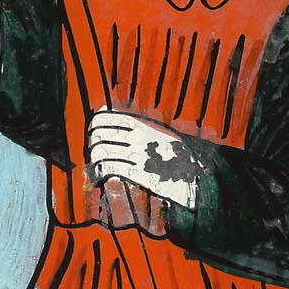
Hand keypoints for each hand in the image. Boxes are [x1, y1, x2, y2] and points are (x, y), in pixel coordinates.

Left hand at [85, 109, 200, 205]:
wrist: (196, 177)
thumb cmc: (175, 156)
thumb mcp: (159, 133)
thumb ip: (134, 124)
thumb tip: (104, 111)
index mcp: (145, 126)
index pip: (108, 118)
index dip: (96, 123)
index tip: (94, 131)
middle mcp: (140, 138)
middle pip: (102, 135)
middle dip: (93, 142)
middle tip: (93, 150)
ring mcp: (139, 155)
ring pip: (103, 152)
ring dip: (94, 158)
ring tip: (95, 164)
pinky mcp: (139, 173)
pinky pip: (110, 168)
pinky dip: (100, 171)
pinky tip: (100, 175)